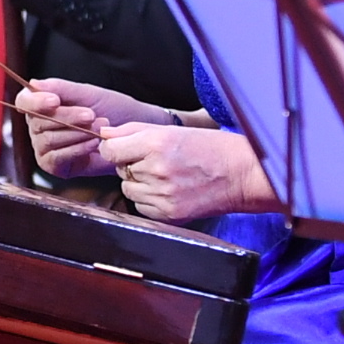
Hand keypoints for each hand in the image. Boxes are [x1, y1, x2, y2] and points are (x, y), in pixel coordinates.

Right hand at [15, 77, 183, 181]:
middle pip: (38, 122)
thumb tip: (33, 84)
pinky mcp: (54, 166)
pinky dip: (76, 149)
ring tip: (99, 128)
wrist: (132, 133)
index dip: (36, 102)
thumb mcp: (88, 94)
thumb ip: (61, 88)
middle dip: (67, 118)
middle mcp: (37, 127)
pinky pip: (57, 158)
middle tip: (91, 115)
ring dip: (76, 133)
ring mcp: (44, 148)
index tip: (55, 100)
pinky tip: (94, 143)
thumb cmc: (111, 110)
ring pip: (48, 140)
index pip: (24, 102)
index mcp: (41, 105)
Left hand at [92, 119, 277, 225]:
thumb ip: (132, 130)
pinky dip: (149, 199)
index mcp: (157, 143)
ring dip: (139, 183)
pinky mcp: (168, 214)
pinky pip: (141, 206)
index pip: (110, 150)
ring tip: (166, 175)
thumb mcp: (172, 130)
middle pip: (119, 169)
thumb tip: (103, 133)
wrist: (241, 174)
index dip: (114, 148)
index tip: (123, 148)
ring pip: (128, 189)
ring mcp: (162, 194)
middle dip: (131, 164)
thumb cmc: (208, 148)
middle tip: (158, 160)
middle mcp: (157, 169)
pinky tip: (170, 190)